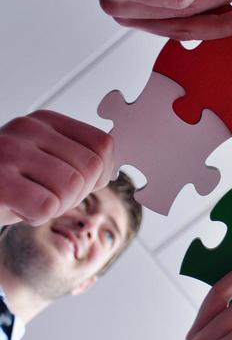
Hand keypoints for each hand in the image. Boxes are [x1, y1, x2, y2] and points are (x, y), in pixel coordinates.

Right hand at [0, 110, 114, 226]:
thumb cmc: (7, 183)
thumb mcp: (43, 161)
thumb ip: (76, 158)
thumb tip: (113, 169)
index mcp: (45, 121)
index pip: (103, 145)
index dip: (103, 174)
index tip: (83, 187)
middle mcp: (28, 129)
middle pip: (89, 168)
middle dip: (78, 194)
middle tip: (51, 199)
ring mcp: (10, 152)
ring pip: (71, 187)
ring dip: (58, 206)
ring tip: (33, 203)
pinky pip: (46, 207)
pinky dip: (36, 218)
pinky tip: (18, 210)